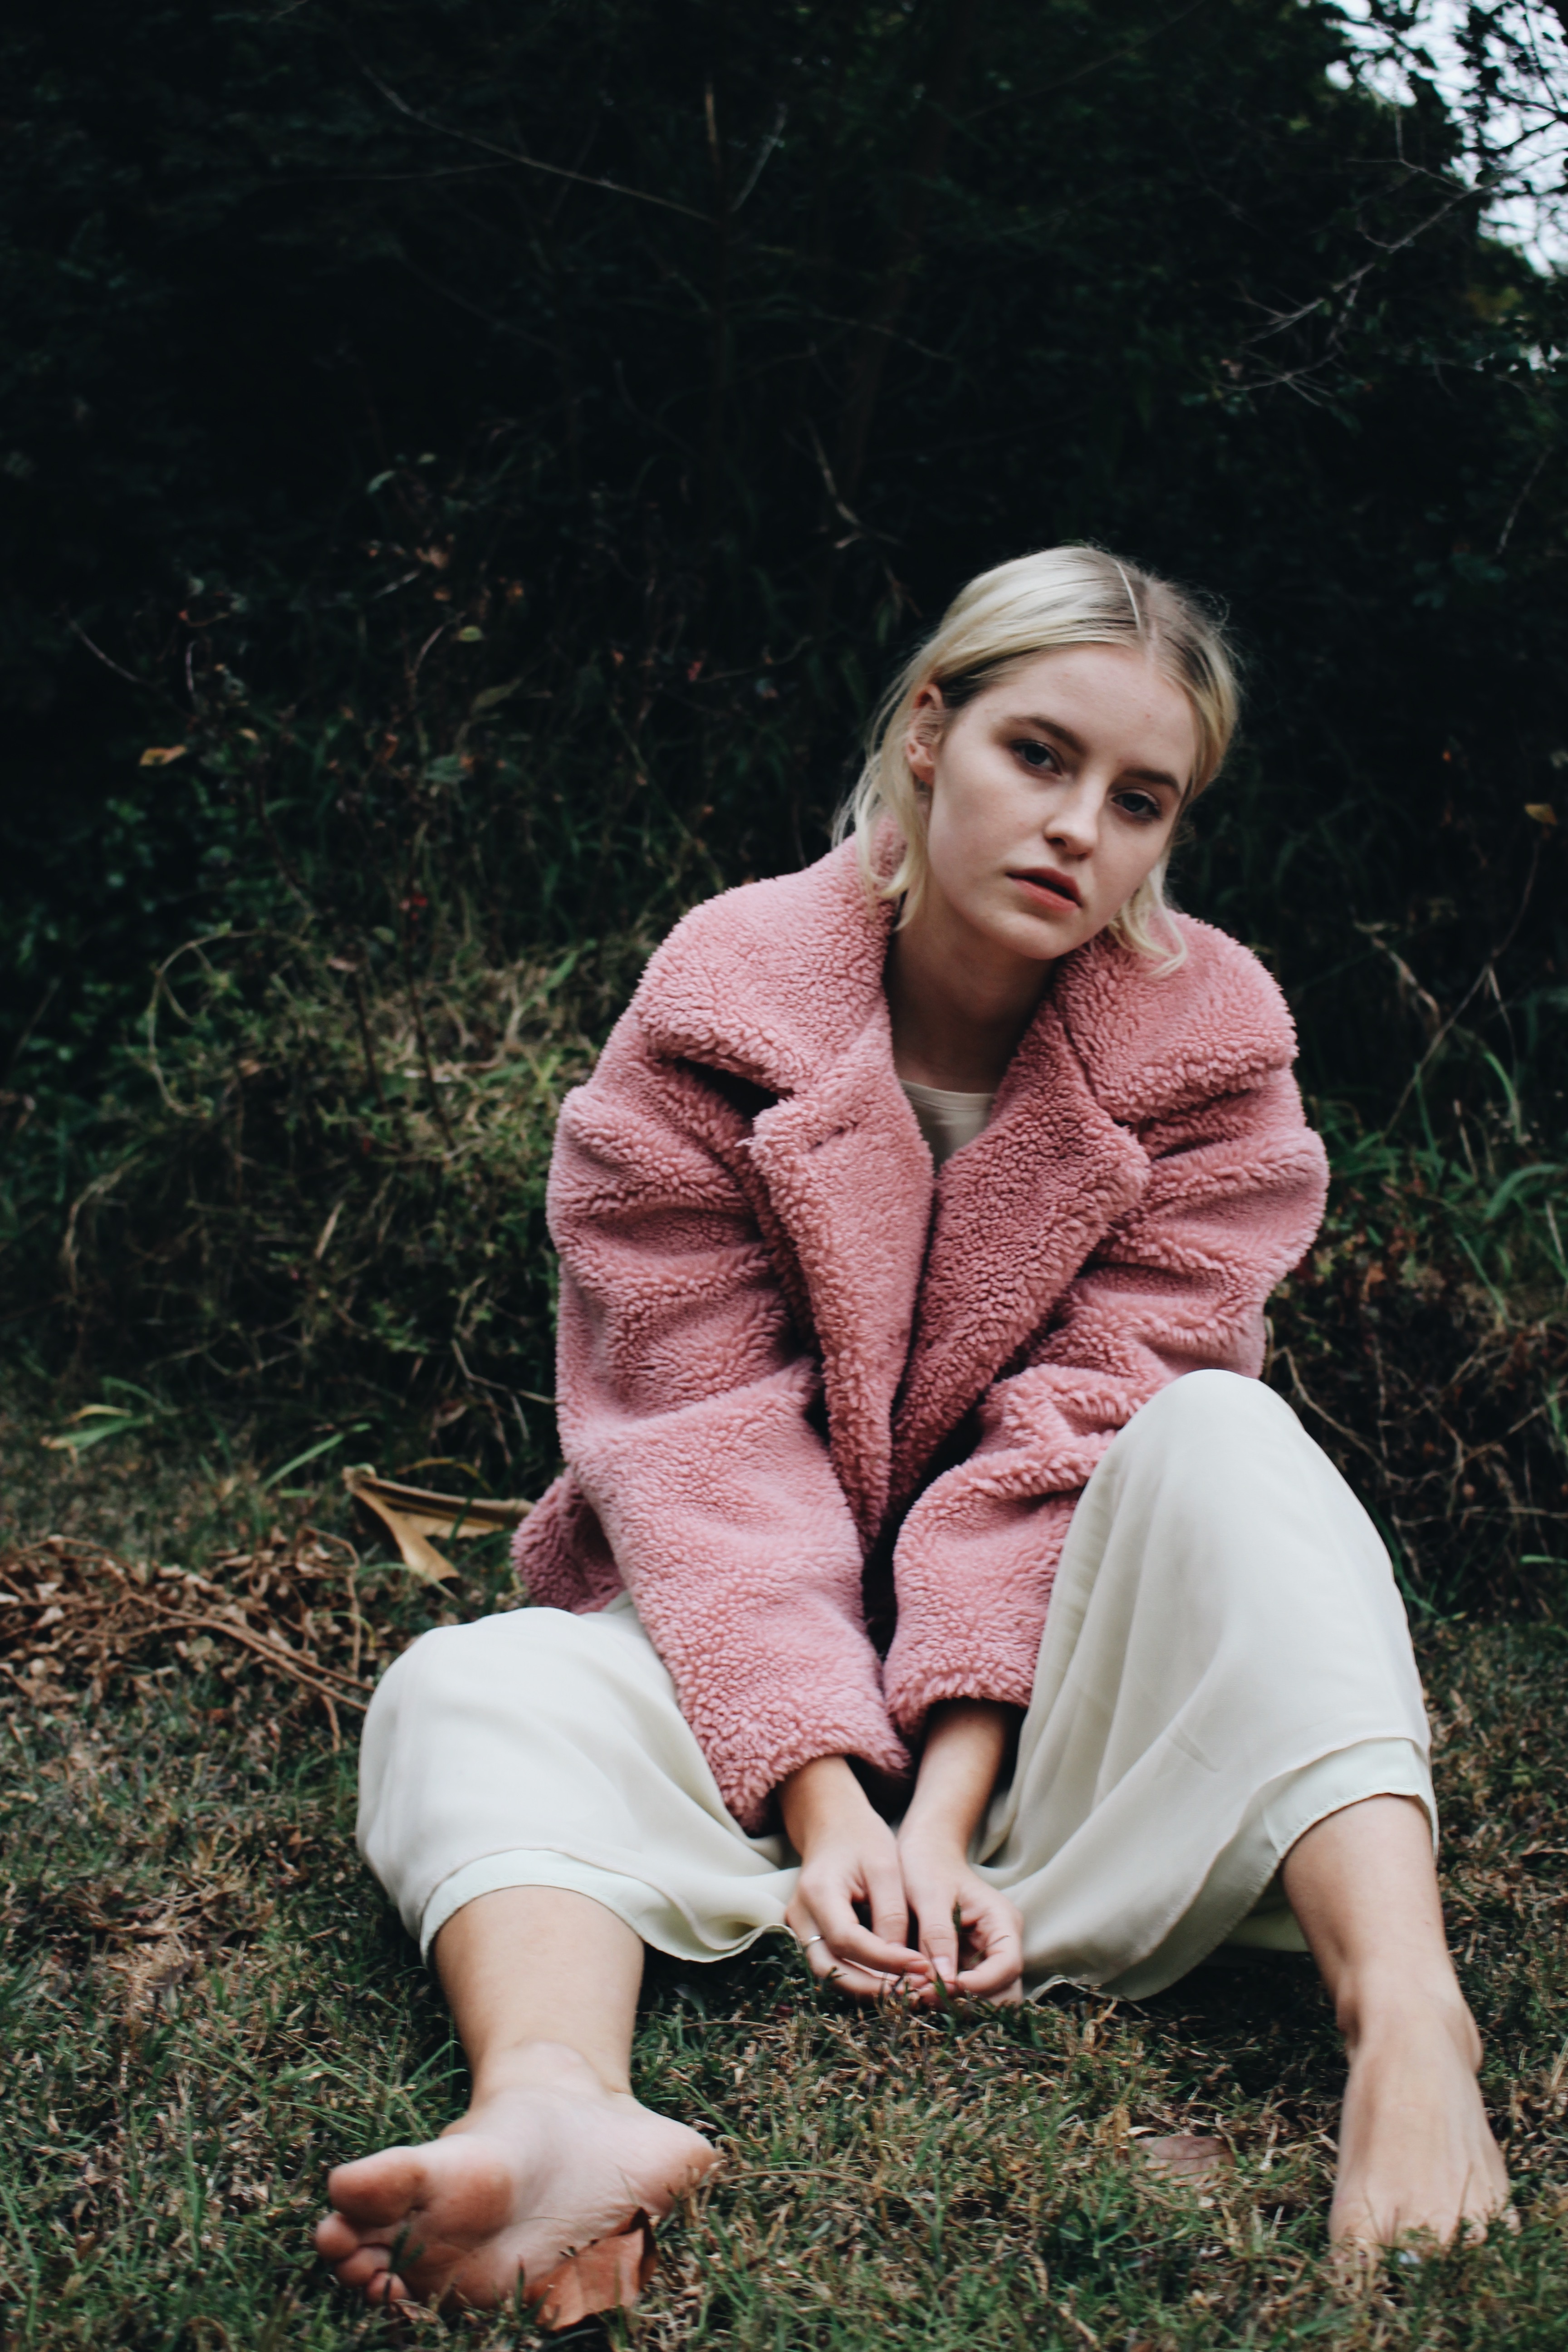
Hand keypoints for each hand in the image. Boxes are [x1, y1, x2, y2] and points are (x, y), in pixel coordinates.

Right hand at [780, 1756, 930, 1999]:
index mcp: (818, 1891)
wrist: (833, 1824)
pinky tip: (891, 1980)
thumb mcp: (885, 1866)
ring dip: (867, 1988)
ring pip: (829, 1974)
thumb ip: (892, 1913)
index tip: (922, 1967)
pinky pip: (832, 1965)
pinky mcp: (809, 1935)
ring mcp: (799, 1927)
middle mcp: (800, 1915)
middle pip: (831, 1969)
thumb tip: (903, 1962)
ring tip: (907, 1990)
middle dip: (874, 1987)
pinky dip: (860, 1978)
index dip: (885, 1960)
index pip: (848, 1940)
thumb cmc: (862, 1839)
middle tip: (915, 1991)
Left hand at [895, 1698, 1023, 2002]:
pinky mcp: (965, 1964)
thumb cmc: (927, 1864)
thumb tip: (946, 1980)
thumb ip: (939, 1934)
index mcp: (1003, 1922)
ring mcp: (984, 1957)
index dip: (981, 1985)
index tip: (945, 1987)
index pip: (1008, 1966)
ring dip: (954, 2004)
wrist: (921, 1851)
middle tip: (924, 1997)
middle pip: (1002, 1991)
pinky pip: (963, 1992)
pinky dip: (943, 1997)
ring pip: (984, 1999)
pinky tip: (916, 1991)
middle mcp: (1000, 1944)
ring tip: (916, 1995)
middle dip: (967, 2001)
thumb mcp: (930, 1895)